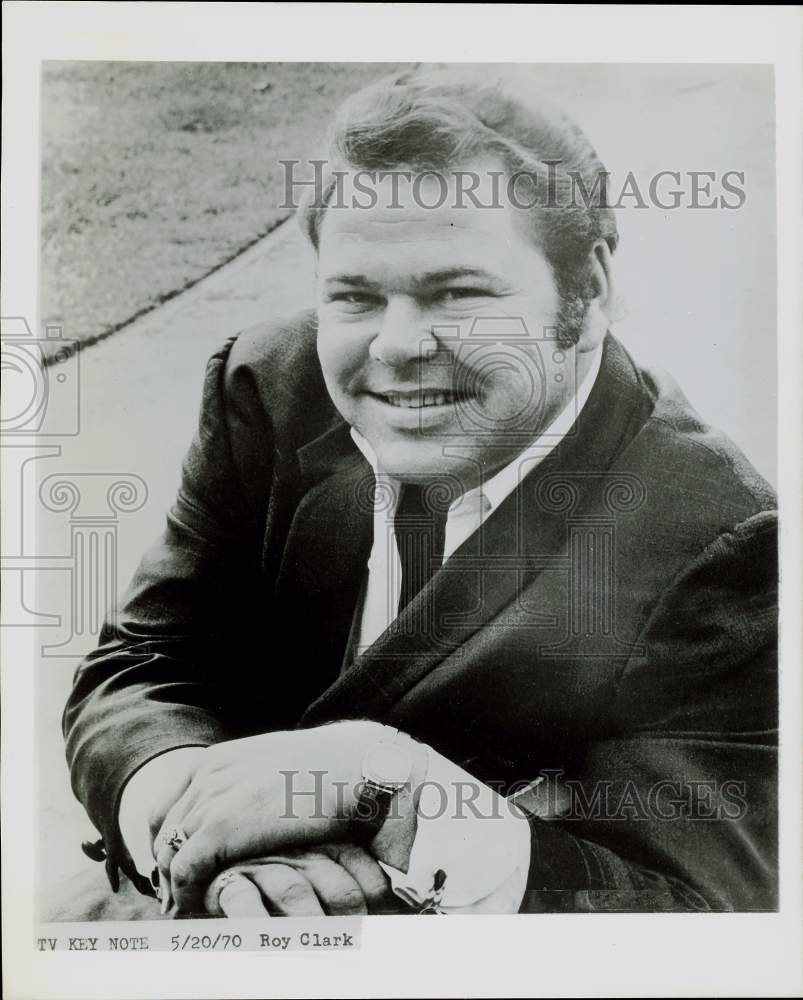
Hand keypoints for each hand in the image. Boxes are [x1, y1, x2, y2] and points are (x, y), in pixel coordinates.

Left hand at [154, 721, 388, 915]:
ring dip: (173, 884)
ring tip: (186, 908)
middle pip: (163, 831)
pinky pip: (184, 868)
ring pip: (168, 852)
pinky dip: (185, 893)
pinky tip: (197, 908)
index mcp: (217, 760)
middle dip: (165, 867)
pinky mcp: (221, 827)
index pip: (168, 806)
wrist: (353, 765)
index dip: (168, 841)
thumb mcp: (275, 770)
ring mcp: (211, 799)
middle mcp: (207, 775)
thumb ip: (250, 787)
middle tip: (177, 898)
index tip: (178, 869)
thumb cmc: (328, 773)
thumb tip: (248, 814)